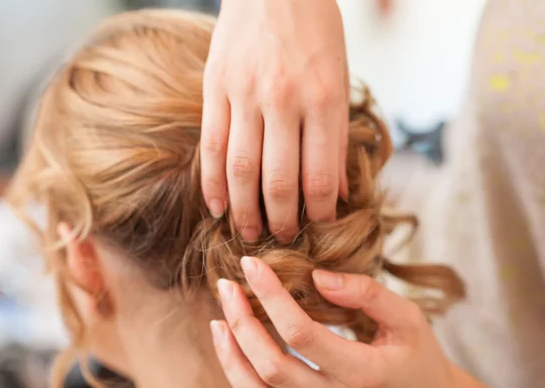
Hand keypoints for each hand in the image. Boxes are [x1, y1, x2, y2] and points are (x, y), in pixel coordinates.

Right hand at [201, 0, 348, 241]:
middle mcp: (284, 100)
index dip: (319, 212)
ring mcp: (245, 94)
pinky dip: (212, 183)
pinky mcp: (215, 88)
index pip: (320, 175)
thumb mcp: (340, 77)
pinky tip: (216, 207)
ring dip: (245, 211)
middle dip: (282, 220)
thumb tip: (334, 191)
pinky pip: (212, 146)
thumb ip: (335, 136)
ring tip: (250, 234)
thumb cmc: (315, 30)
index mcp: (324, 97)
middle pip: (279, 181)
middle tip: (283, 240)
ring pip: (242, 170)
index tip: (318, 226)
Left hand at [210, 257, 486, 387]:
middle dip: (241, 320)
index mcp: (362, 373)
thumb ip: (368, 294)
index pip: (301, 333)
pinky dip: (238, 370)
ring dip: (231, 350)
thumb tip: (317, 276)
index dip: (271, 295)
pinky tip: (231, 341)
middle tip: (226, 284)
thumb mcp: (407, 319)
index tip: (251, 264)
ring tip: (220, 313)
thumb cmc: (416, 356)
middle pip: (270, 365)